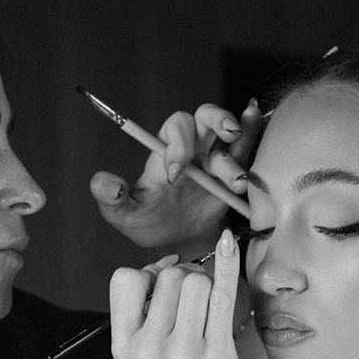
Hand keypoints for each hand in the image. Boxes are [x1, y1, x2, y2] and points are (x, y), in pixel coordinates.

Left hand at [93, 101, 265, 251]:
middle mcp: (194, 146)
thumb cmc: (152, 223)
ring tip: (236, 182)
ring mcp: (217, 157)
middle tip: (225, 134)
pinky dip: (254, 132)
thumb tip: (103, 182)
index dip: (178, 145)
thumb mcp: (126, 216)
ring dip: (238, 148)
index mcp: (166, 150)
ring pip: (231, 134)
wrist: (181, 242)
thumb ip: (111, 200)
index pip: (174, 131)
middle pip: (205, 116)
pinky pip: (248, 147)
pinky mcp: (236, 172)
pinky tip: (255, 117)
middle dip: (217, 120)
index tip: (174, 174)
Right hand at [109, 229, 242, 358]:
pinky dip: (227, 266)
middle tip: (195, 303)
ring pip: (196, 283)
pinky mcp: (216, 356)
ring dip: (206, 286)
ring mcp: (184, 352)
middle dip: (185, 280)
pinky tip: (229, 244)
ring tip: (209, 311)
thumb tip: (164, 268)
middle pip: (169, 278)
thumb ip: (140, 322)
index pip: (126, 280)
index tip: (162, 286)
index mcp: (124, 348)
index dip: (148, 274)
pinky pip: (222, 296)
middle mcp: (149, 348)